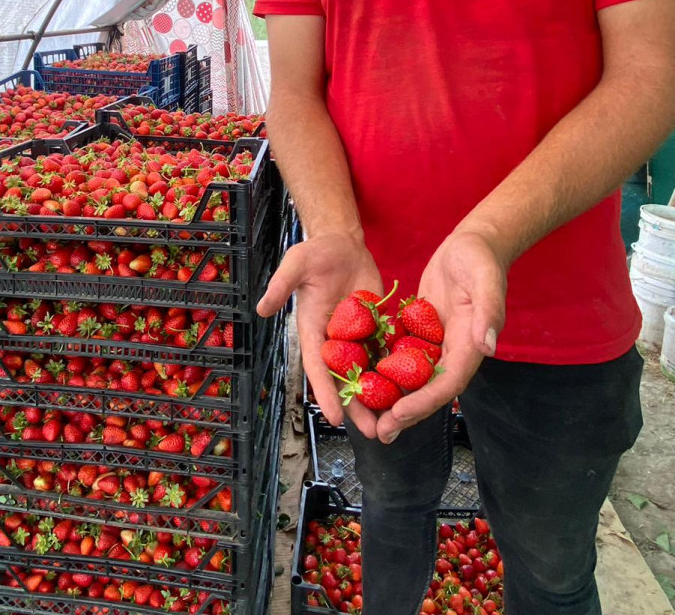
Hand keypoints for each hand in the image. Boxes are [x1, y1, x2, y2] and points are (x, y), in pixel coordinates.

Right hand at [257, 231, 383, 437]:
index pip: (319, 368)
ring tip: (394, 421)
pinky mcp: (376, 326)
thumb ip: (281, 285)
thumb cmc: (315, 253)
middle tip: (374, 432)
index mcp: (313, 331)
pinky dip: (397, 370)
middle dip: (358, 406)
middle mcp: (335, 340)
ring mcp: (357, 335)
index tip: (335, 418)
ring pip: (369, 371)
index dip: (326, 393)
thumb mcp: (295, 264)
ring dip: (380, 395)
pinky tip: (413, 388)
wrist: (341, 242)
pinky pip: (386, 350)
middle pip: (346, 379)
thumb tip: (261, 308)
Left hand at [374, 228, 506, 443]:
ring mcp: (437, 341)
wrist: (473, 243)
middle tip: (381, 432)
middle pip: (430, 389)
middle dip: (407, 412)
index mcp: (470, 344)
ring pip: (415, 378)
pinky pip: (405, 356)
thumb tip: (486, 347)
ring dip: (396, 399)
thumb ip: (488, 312)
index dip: (424, 401)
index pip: (447, 383)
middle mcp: (454, 349)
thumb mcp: (485, 279)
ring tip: (371, 418)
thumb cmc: (480, 257)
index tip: (400, 414)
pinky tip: (365, 380)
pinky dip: (389, 371)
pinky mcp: (423, 330)